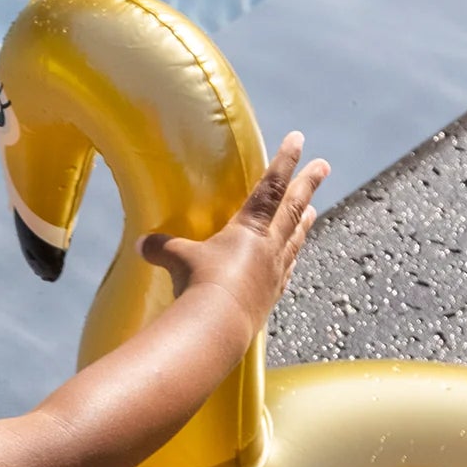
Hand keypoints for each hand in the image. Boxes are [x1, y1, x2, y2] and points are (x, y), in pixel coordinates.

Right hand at [138, 131, 328, 337]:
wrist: (218, 326)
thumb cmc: (199, 284)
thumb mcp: (177, 260)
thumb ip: (162, 248)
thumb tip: (142, 244)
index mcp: (249, 228)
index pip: (270, 187)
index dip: (284, 161)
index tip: (298, 139)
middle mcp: (269, 246)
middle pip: (293, 208)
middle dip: (309, 184)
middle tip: (324, 166)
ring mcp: (274, 272)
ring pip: (295, 239)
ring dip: (305, 222)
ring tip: (314, 210)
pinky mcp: (271, 297)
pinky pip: (286, 271)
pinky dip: (291, 260)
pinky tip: (292, 260)